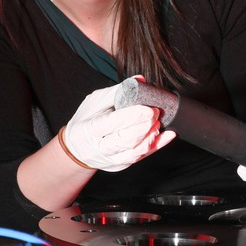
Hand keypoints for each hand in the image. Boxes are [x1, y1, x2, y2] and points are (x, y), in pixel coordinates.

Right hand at [60, 76, 176, 171]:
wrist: (76, 148)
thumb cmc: (86, 121)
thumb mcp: (94, 102)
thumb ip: (117, 91)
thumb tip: (140, 80)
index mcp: (90, 130)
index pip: (113, 124)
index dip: (133, 116)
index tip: (147, 109)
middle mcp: (99, 148)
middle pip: (126, 140)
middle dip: (145, 126)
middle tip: (155, 113)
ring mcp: (111, 159)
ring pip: (135, 152)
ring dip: (151, 136)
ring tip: (157, 122)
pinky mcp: (121, 165)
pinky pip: (142, 157)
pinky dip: (158, 145)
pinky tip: (168, 135)